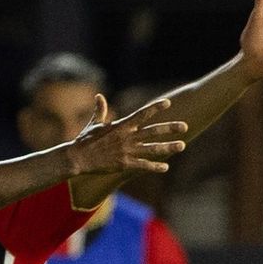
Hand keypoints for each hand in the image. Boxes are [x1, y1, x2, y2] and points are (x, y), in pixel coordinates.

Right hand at [67, 96, 186, 175]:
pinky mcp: (124, 164)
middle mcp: (126, 137)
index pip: (141, 114)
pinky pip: (143, 165)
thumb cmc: (84, 140)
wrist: (77, 158)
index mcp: (120, 126)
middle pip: (152, 131)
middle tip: (185, 126)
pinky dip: (155, 166)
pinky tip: (165, 167)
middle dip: (170, 128)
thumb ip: (100, 110)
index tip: (168, 103)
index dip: (155, 108)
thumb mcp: (93, 124)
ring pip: (152, 149)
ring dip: (168, 147)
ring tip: (182, 145)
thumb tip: (98, 96)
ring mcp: (126, 151)